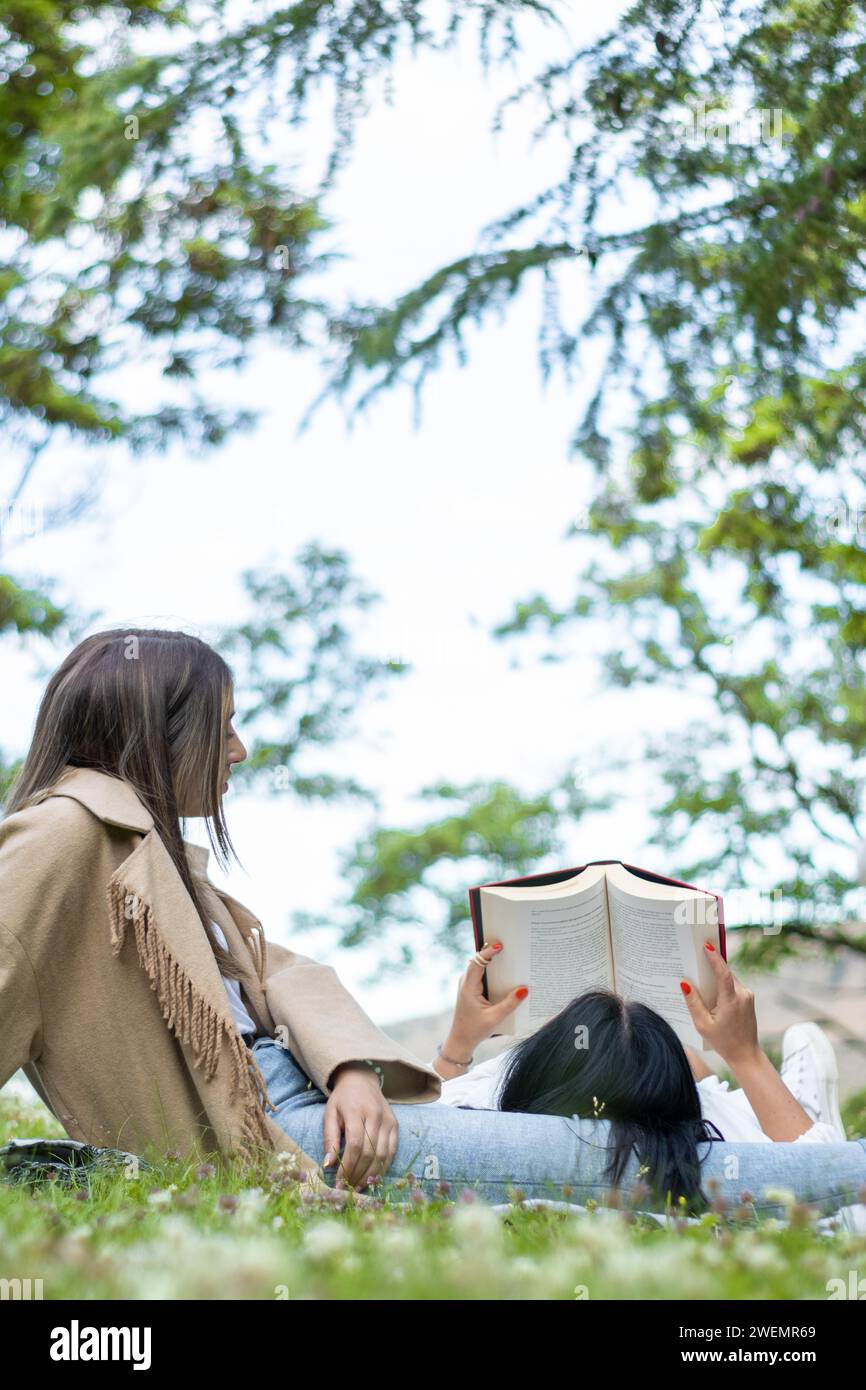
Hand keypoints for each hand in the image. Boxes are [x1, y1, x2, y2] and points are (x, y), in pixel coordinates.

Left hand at [323, 1063, 398, 1189]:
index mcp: (356, 1111)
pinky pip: (391, 1151)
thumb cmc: (342, 1099)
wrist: (361, 1079)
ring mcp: (388, 1120)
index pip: (355, 1145)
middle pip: (369, 1152)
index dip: (347, 1167)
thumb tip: (328, 1164)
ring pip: (382, 1154)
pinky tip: (373, 1177)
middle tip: (348, 1189)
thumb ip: (330, 1138)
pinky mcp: (395, 1125)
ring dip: (371, 1175)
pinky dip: (383, 1167)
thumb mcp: (329, 1113)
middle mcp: (375, 1115)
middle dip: (358, 1174)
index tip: (338, 1182)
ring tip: (359, 1187)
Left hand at [446, 940, 527, 1055]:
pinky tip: (503, 971)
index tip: (500, 945)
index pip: (477, 962)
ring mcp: (467, 984)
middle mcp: (466, 982)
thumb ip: (510, 1003)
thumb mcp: (495, 1017)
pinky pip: (480, 973)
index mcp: (469, 987)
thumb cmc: (475, 1030)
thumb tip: (525, 989)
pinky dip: (491, 968)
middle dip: (491, 951)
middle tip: (507, 944)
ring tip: (507, 953)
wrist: (461, 1040)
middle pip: (478, 960)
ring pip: (479, 965)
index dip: (488, 952)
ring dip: (491, 959)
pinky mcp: (471, 988)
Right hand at [680, 943, 759, 1067]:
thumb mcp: (703, 1025)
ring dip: (717, 976)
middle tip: (696, 955)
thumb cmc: (723, 1042)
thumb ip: (694, 1002)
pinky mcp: (748, 999)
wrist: (745, 1054)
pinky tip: (711, 990)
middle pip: (725, 973)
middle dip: (711, 965)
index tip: (706, 945)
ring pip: (729, 979)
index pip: (724, 974)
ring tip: (700, 974)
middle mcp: (743, 995)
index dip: (715, 958)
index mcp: (731, 1001)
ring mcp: (748, 996)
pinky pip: (733, 985)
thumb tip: (684, 983)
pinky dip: (722, 984)